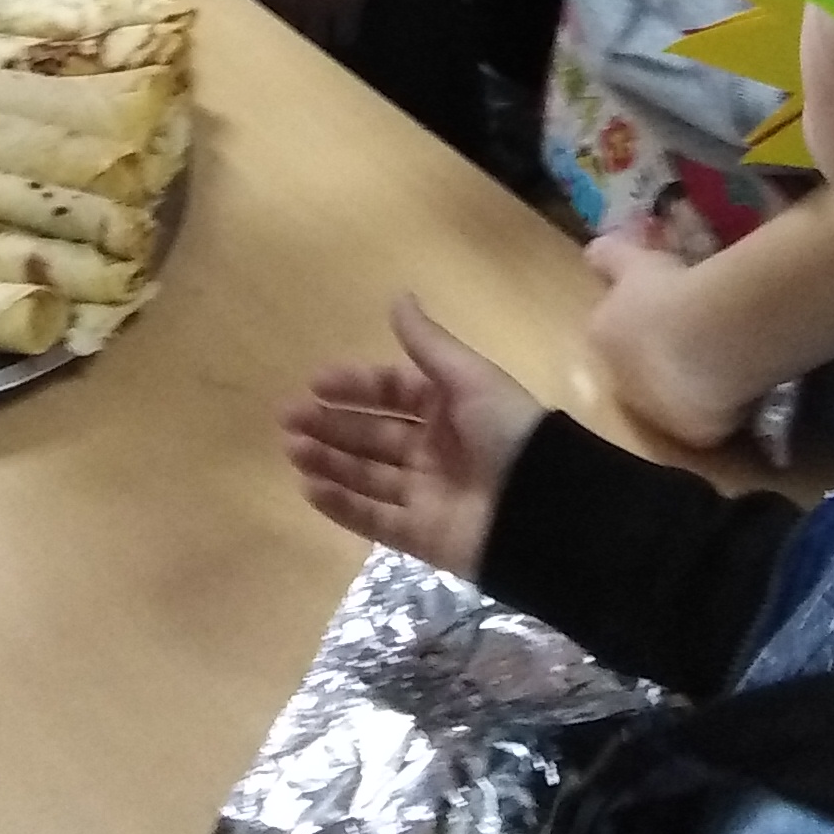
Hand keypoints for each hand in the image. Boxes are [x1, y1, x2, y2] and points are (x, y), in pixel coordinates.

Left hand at [250, 0, 376, 52]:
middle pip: (286, 29)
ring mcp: (321, 8)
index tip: (272, 16)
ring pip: (315, 38)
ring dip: (315, 38)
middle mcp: (290, 1)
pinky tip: (343, 33)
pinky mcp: (349, 6)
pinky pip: (345, 32)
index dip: (267, 15)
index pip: (260, 12)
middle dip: (290, 30)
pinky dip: (343, 34)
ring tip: (318, 40)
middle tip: (295, 33)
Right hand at [280, 296, 548, 576]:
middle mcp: (434, 450)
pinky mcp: (422, 537)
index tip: (315, 383)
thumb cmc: (509, 432)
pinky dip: (342, 505)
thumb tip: (398, 296)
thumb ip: (428, 344)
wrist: (545, 509)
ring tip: (293, 450)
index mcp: (449, 408)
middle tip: (288, 419)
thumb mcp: (470, 379)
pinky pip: (375, 520)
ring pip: (367, 476)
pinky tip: (310, 488)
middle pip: (372, 435)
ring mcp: (426, 495)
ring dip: (329, 461)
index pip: (392, 392)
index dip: (355, 387)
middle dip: (331, 425)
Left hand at [581, 222, 756, 453]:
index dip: (637, 320)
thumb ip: (610, 257)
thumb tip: (593, 251)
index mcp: (601, 337)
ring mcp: (656, 414)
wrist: (707, 337)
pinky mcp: (692, 435)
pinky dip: (719, 405)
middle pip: (637, 370)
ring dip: (689, 383)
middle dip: (660, 356)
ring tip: (724, 357)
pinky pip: (706, 418)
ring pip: (671, 398)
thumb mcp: (634, 261)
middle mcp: (620, 382)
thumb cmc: (667, 291)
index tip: (665, 307)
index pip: (610, 332)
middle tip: (696, 333)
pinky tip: (740, 383)